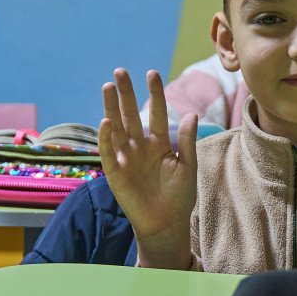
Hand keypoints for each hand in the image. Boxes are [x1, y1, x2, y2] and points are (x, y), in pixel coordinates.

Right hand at [98, 68, 198, 268]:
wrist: (167, 224)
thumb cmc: (179, 197)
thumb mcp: (188, 167)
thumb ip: (186, 141)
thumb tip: (190, 114)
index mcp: (158, 142)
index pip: (155, 112)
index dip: (154, 94)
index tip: (151, 73)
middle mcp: (139, 146)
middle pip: (130, 114)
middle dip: (125, 93)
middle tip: (120, 71)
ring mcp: (125, 157)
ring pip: (116, 127)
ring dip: (111, 108)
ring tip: (108, 86)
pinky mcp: (115, 172)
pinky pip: (108, 152)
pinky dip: (105, 138)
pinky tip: (106, 121)